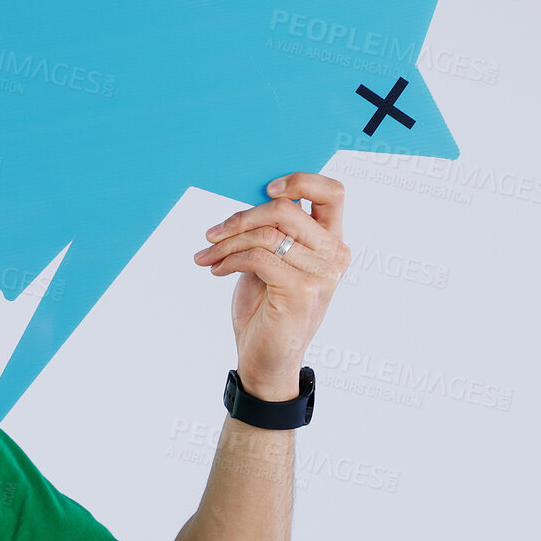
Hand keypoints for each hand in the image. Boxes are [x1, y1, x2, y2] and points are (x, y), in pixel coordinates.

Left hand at [192, 173, 350, 399]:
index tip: (266, 189)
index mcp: (332, 241)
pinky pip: (257, 258)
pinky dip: (228, 260)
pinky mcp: (301, 291)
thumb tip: (247, 202)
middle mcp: (334, 254)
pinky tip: (216, 270)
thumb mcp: (271, 262)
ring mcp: (321, 274)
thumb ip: (272, 232)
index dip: (300, 180)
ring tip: (206, 255)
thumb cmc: (267, 309)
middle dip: (240, 218)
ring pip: (265, 234)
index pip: (332, 192)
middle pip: (286, 209)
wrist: (266, 360)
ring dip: (226, 243)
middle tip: (211, 234)